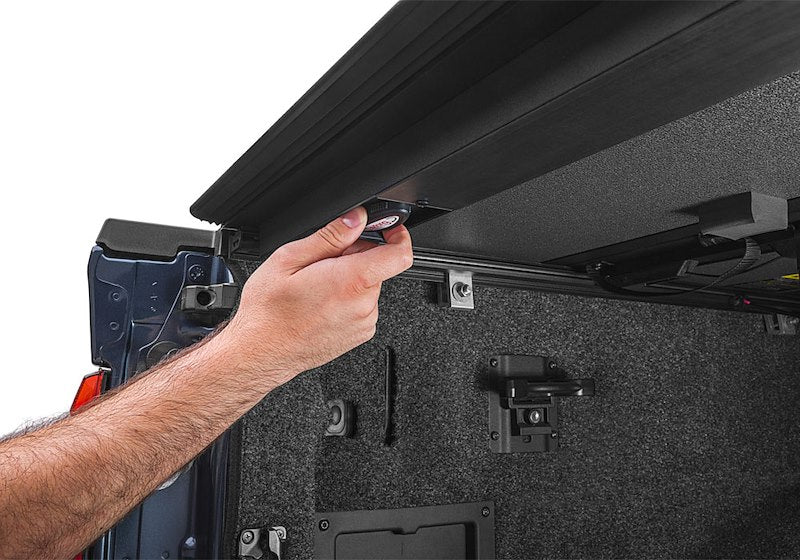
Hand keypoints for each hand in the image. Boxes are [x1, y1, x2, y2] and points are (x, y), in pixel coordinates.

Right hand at [220, 207, 412, 384]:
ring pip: (368, 285)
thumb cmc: (269, 311)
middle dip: (355, 256)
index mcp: (350, 281)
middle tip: (324, 262)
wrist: (261, 352)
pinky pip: (362, 305)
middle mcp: (363, 304)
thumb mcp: (289, 259)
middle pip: (378, 266)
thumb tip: (355, 218)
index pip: (399, 255)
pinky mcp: (360, 334)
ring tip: (317, 287)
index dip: (398, 236)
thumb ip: (330, 236)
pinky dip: (348, 298)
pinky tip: (321, 302)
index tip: (389, 229)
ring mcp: (363, 322)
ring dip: (350, 279)